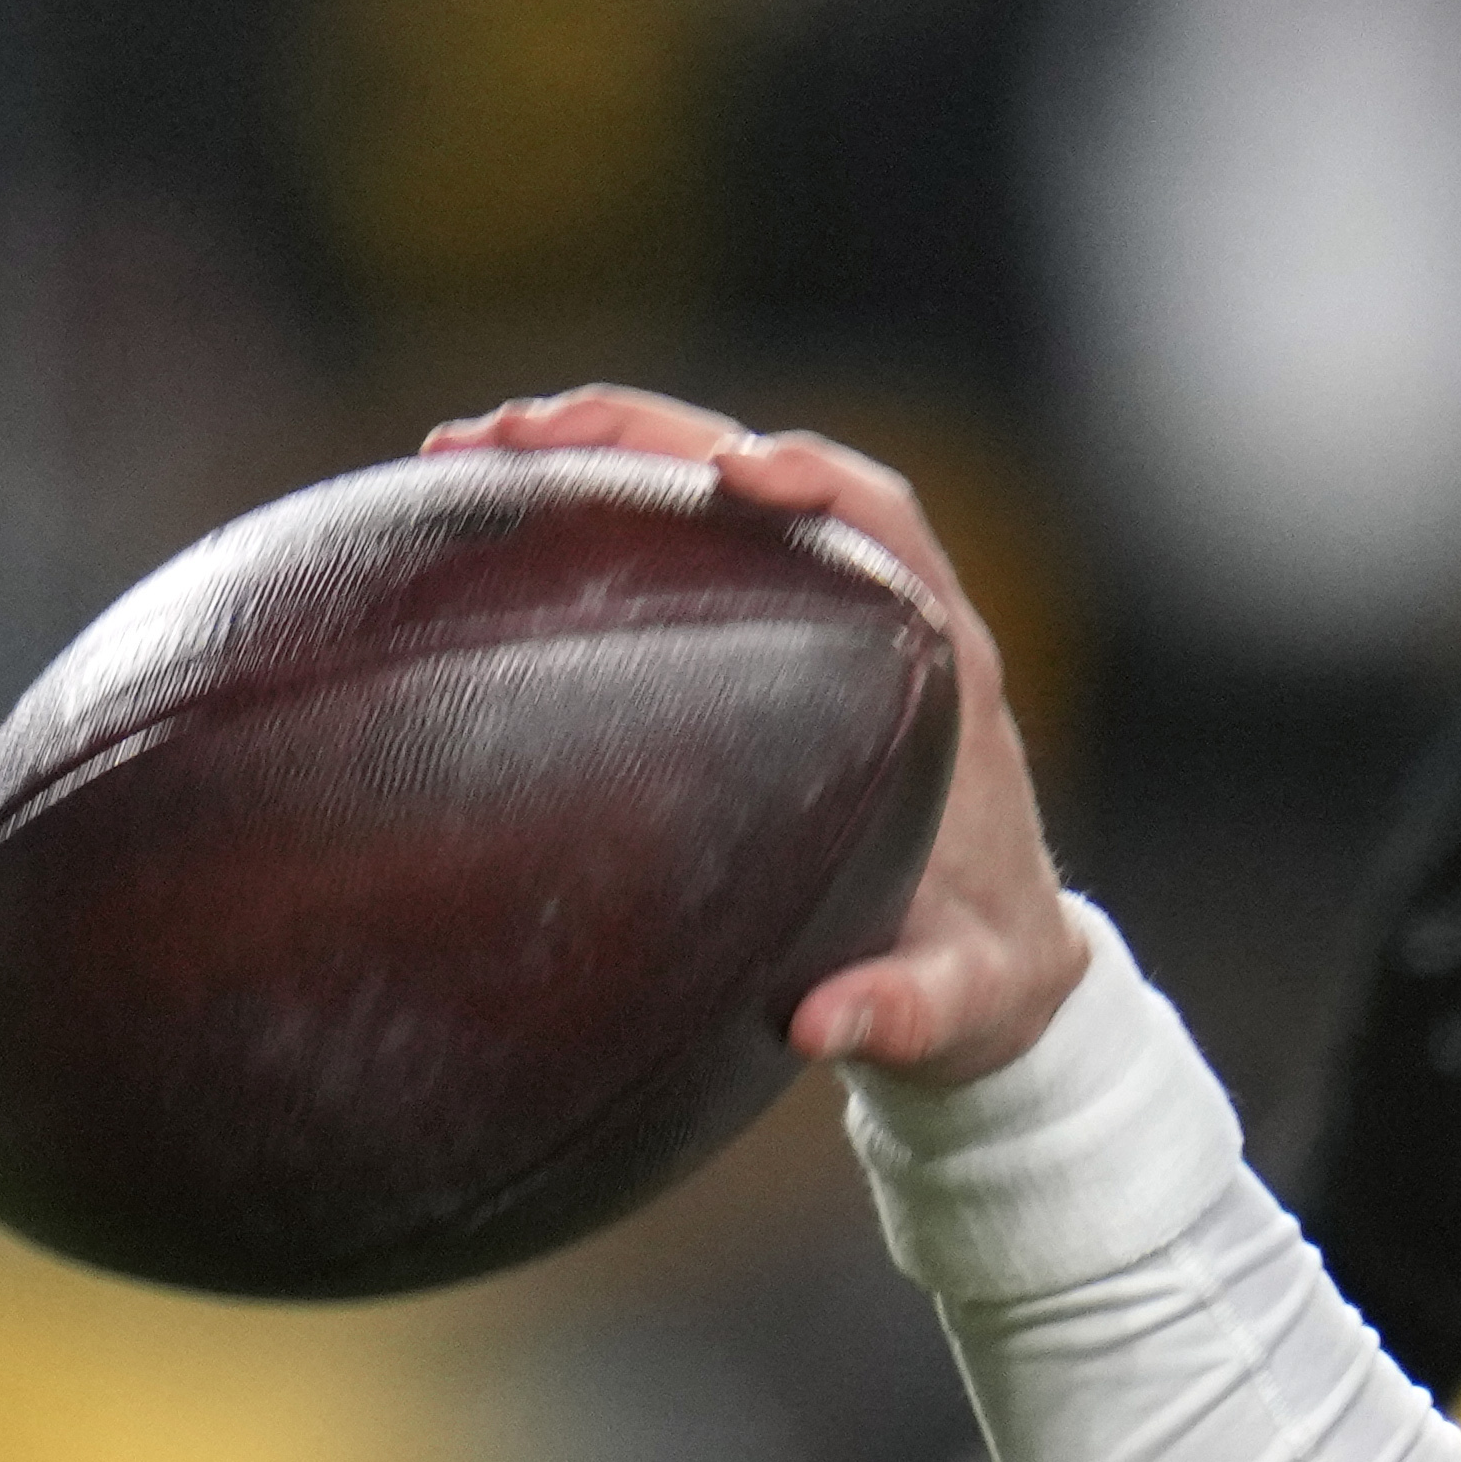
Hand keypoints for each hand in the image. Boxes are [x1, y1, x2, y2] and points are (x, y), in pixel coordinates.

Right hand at [423, 387, 1093, 1082]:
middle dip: (649, 434)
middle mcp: (882, 618)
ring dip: (596, 454)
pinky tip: (486, 526)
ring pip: (705, 490)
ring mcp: (820, 620)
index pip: (887, 525)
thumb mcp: (958, 1009)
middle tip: (514, 436)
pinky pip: (680, 550)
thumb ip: (905, 1014)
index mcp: (945, 671)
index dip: (815, 480)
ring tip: (463, 453)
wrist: (997, 983)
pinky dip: (591, 520)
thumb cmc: (982, 983)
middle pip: (767, 474)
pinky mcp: (765, 644)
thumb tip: (818, 1027)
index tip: (736, 467)